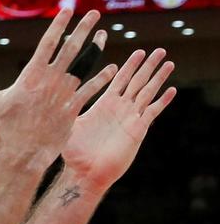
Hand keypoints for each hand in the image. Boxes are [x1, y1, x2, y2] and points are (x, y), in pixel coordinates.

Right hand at [0, 9, 116, 172]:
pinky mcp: (72, 110)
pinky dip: (101, 78)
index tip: (67, 10)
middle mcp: (50, 81)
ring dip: (95, 49)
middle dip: (83, 29)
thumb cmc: (2, 129)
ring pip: (84, 66)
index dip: (59, 24)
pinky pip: (90, 90)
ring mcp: (64, 95)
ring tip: (103, 34)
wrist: (21, 156)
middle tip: (94, 14)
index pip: (48, 43)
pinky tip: (111, 68)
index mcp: (31, 76)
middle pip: (71, 49)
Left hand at [62, 48, 176, 191]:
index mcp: (104, 105)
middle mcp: (119, 109)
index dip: (128, 66)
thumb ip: (67, 106)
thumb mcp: (69, 123)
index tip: (137, 52)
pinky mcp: (137, 130)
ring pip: (146, 92)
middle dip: (147, 66)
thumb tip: (51, 92)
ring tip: (168, 62)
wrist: (85, 173)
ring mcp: (130, 118)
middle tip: (158, 50)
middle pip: (136, 82)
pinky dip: (162, 101)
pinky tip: (172, 90)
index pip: (118, 79)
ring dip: (158, 78)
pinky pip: (152, 112)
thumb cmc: (74, 153)